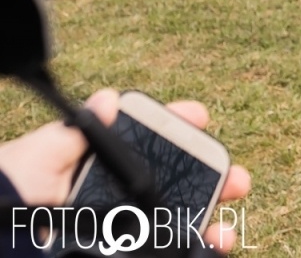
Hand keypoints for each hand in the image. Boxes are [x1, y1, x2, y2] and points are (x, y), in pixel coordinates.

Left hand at [0, 90, 251, 251]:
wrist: (4, 240)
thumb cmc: (9, 195)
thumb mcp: (35, 158)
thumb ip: (72, 133)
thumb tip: (112, 99)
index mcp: (101, 163)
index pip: (149, 137)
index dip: (179, 125)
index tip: (201, 118)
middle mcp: (118, 194)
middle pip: (176, 180)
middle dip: (212, 178)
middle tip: (237, 180)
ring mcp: (123, 228)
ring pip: (177, 221)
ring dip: (210, 220)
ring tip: (225, 228)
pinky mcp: (126, 251)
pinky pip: (165, 250)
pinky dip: (193, 250)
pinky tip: (209, 248)